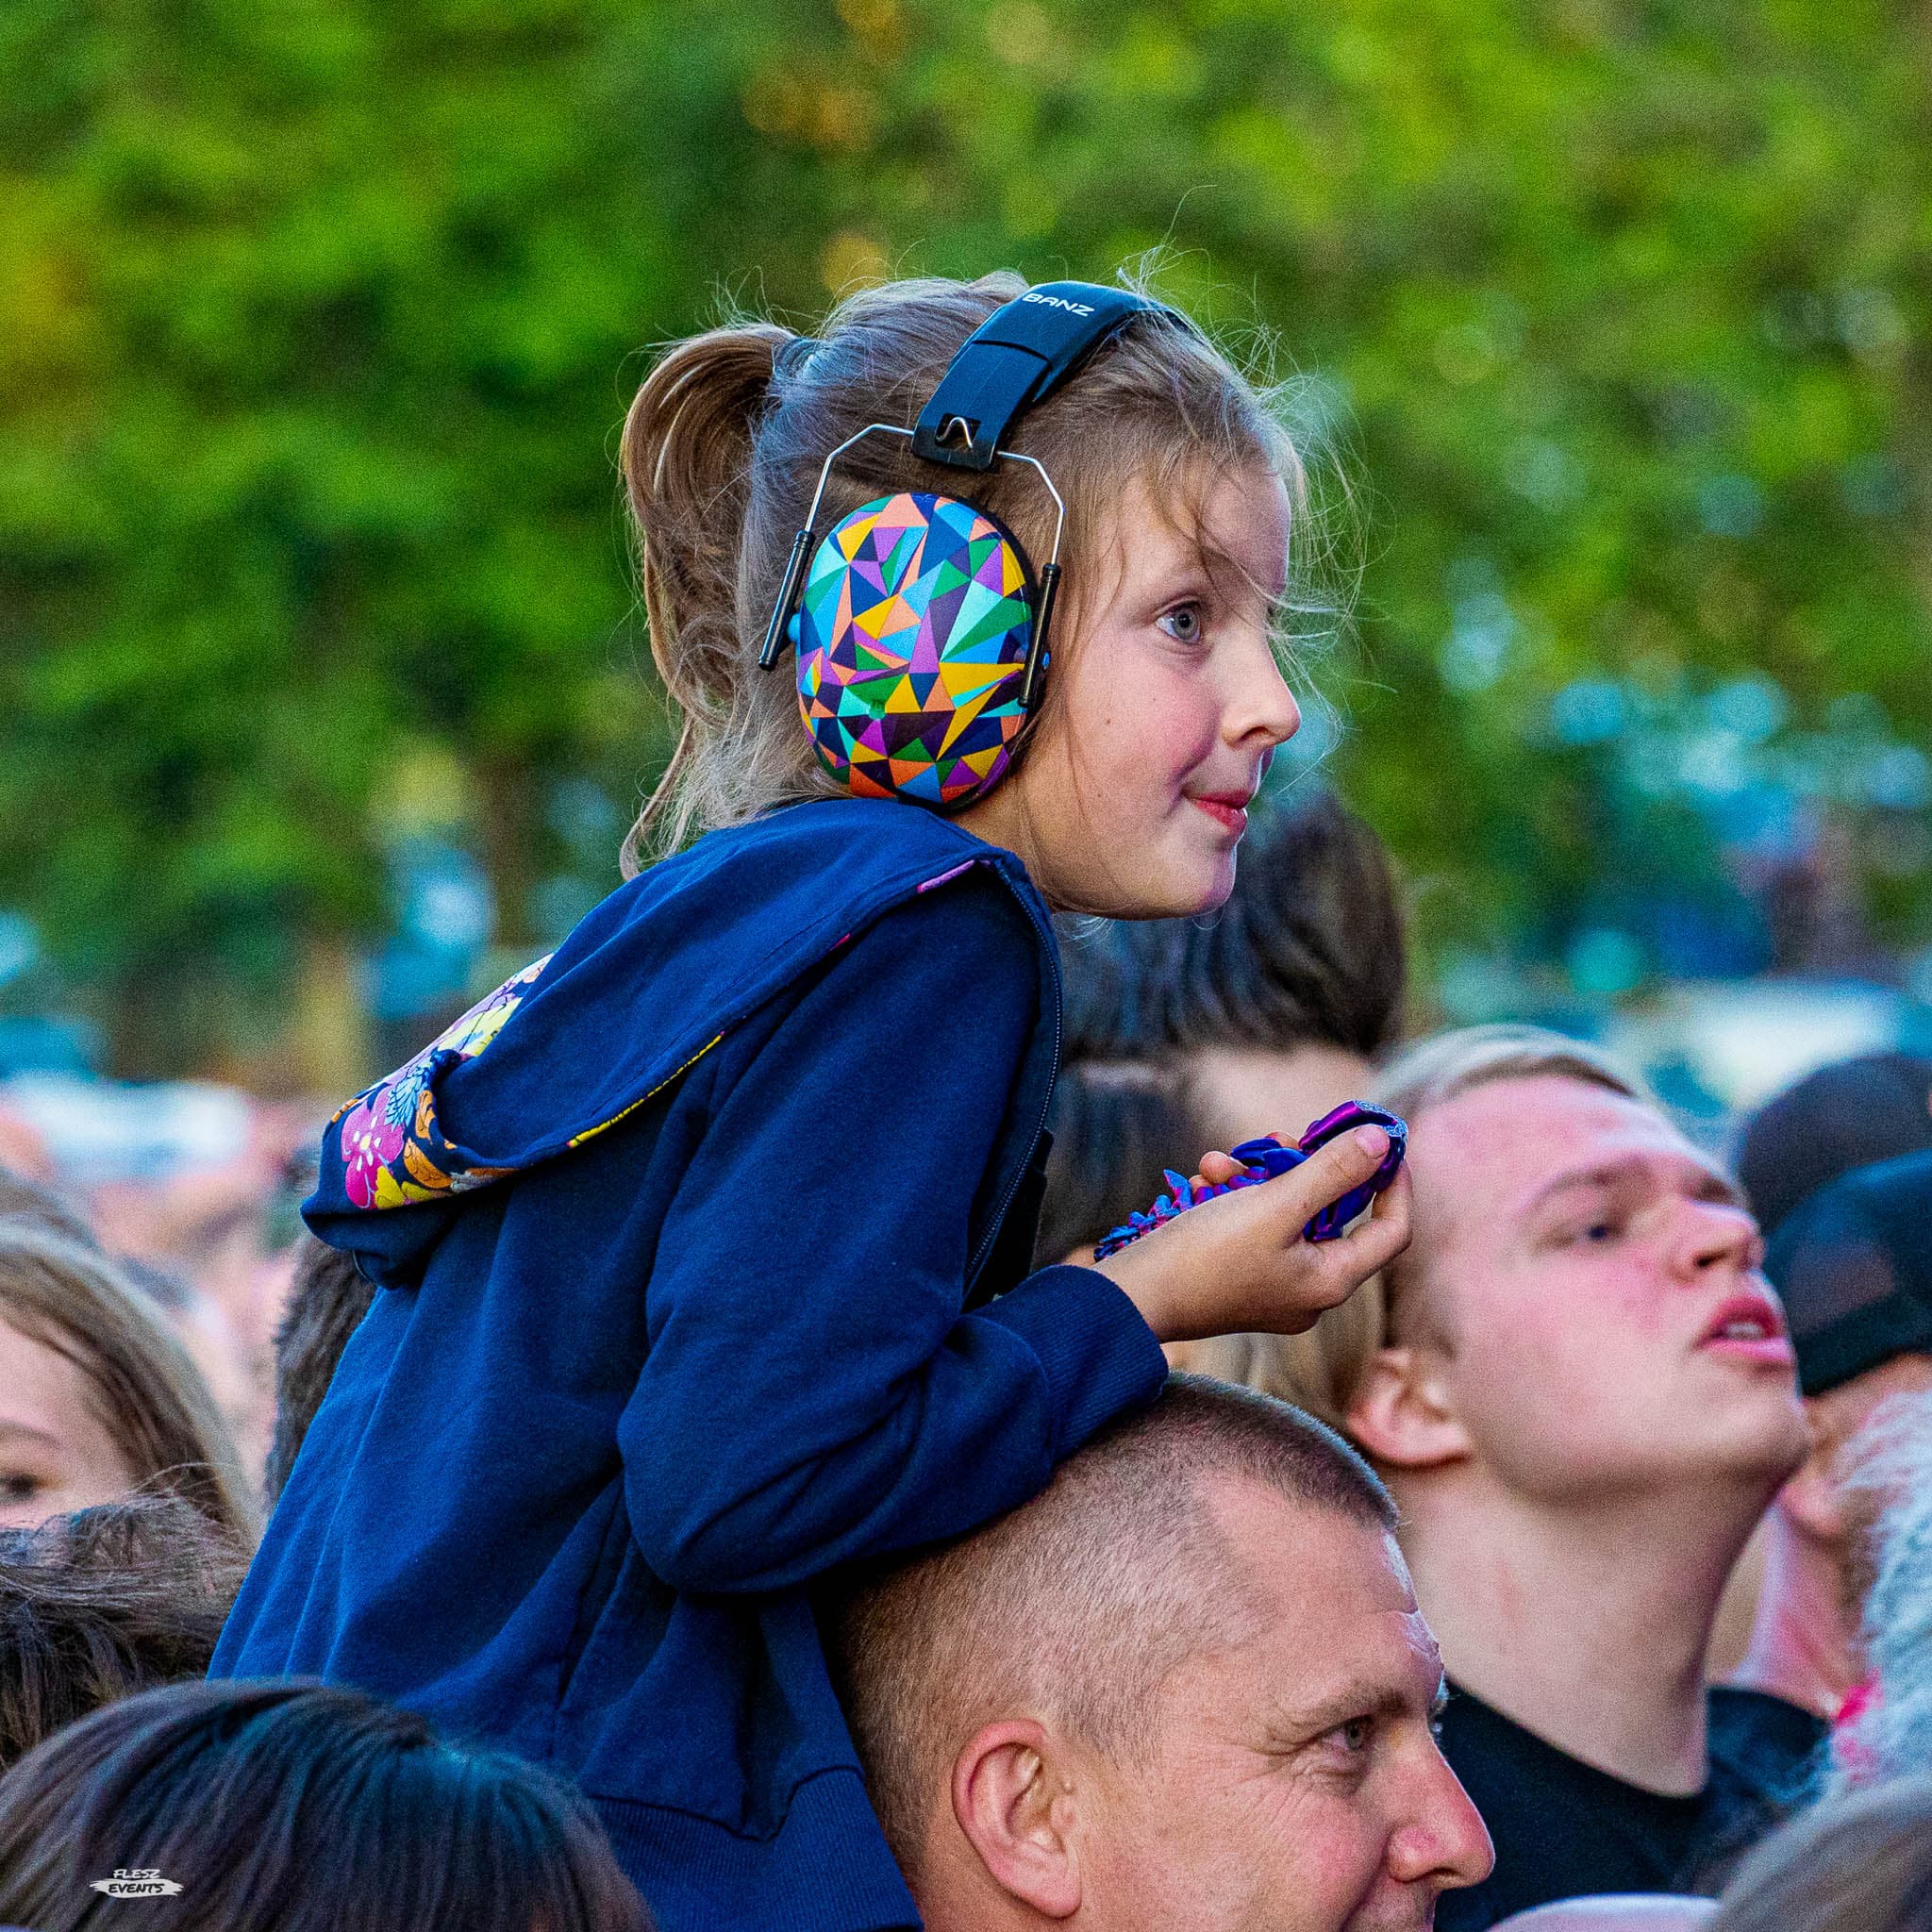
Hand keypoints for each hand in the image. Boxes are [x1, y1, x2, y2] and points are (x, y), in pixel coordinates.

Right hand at [1092, 1124, 1410, 1343]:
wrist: (1133, 1296)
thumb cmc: (1206, 1255)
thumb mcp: (1275, 1204)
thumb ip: (1332, 1171)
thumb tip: (1381, 1141)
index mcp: (1330, 1280)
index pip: (1390, 1229)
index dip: (1394, 1182)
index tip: (1379, 1140)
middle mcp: (1308, 1288)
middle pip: (1330, 1212)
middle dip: (1300, 1167)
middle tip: (1279, 1139)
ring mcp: (1273, 1283)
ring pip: (1285, 1211)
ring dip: (1255, 1176)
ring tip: (1218, 1163)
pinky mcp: (1239, 1274)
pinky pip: (1252, 1224)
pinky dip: (1231, 1197)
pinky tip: (1201, 1184)